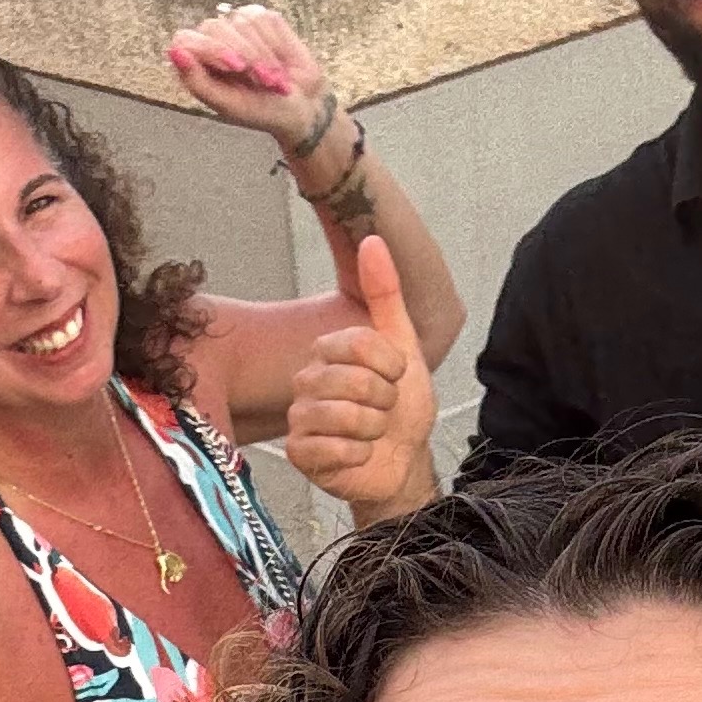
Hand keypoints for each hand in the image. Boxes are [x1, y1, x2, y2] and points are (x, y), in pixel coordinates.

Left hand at [166, 5, 334, 150]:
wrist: (302, 107)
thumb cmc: (262, 110)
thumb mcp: (228, 104)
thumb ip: (197, 81)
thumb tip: (173, 51)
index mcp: (199, 62)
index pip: (186, 38)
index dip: (211, 49)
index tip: (235, 67)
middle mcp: (215, 39)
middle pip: (215, 27)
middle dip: (243, 55)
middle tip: (261, 81)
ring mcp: (238, 26)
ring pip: (242, 22)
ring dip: (263, 54)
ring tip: (272, 78)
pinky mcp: (263, 18)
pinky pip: (263, 18)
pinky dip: (275, 43)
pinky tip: (280, 61)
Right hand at [286, 235, 437, 510]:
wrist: (403, 462)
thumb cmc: (402, 408)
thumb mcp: (403, 347)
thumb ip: (386, 294)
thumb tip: (373, 239)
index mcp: (328, 351)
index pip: (360, 343)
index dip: (391, 365)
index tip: (397, 377)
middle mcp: (307, 380)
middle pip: (354, 381)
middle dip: (384, 400)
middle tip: (384, 410)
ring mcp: (299, 418)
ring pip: (343, 416)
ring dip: (373, 429)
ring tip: (373, 433)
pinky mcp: (298, 454)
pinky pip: (332, 449)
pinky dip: (358, 455)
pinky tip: (359, 455)